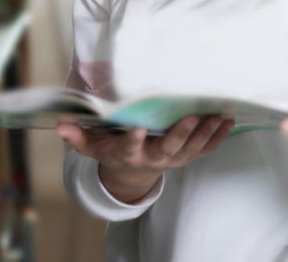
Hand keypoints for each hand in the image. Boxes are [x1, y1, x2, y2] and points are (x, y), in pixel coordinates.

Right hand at [56, 115, 234, 201]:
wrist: (133, 171)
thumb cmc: (112, 148)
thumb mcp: (92, 145)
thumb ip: (78, 135)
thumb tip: (59, 124)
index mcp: (128, 154)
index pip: (128, 149)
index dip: (131, 140)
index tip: (136, 128)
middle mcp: (152, 158)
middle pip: (167, 149)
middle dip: (180, 135)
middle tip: (192, 117)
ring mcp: (172, 159)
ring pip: (192, 149)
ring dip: (206, 133)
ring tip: (218, 116)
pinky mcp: (187, 157)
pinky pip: (205, 149)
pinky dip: (218, 137)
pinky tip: (228, 121)